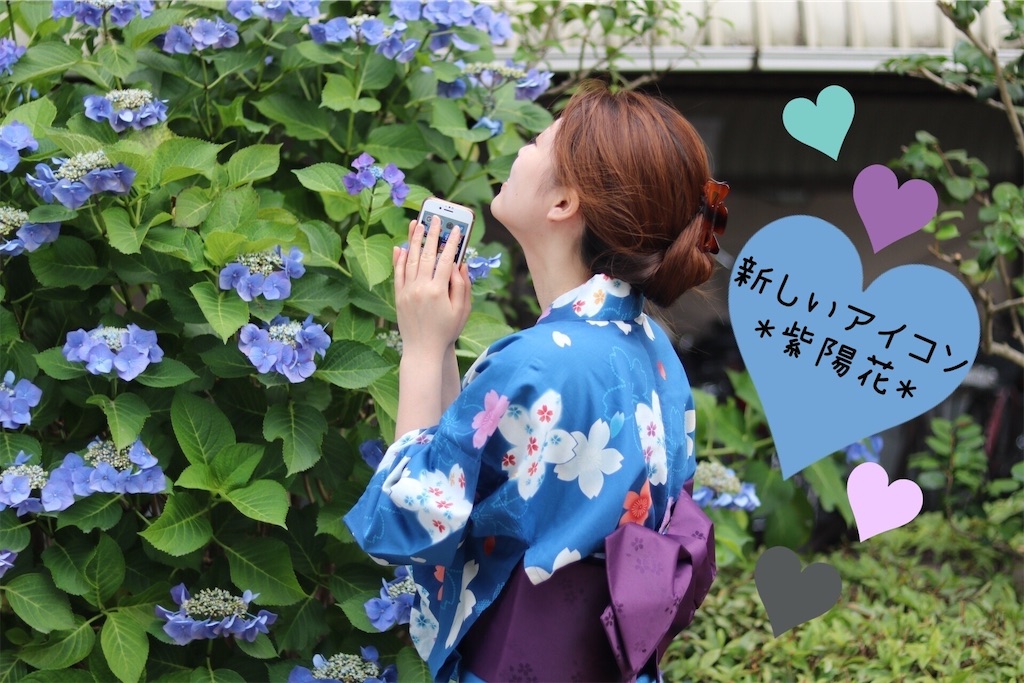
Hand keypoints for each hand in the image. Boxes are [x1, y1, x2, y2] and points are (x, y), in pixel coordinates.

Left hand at [393, 215, 471, 355]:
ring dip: (414, 240)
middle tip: (435, 218)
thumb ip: (462, 285)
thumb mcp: (462, 310)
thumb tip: (459, 263)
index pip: (446, 259)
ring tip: (417, 224)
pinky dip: (398, 259)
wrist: (423, 350)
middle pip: (426, 254)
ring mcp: (407, 291)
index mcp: (438, 290)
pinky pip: (397, 273)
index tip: (457, 229)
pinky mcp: (398, 296)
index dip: (452, 243)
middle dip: (431, 234)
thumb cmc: (447, 331)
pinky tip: (401, 246)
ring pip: (410, 260)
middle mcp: (420, 288)